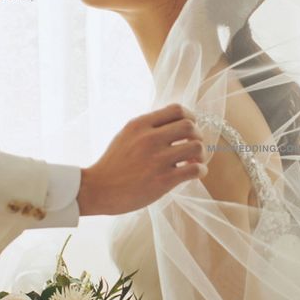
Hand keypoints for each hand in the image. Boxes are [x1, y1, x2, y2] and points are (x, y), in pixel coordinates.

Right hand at [78, 104, 207, 215]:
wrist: (97, 190)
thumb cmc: (112, 165)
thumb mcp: (125, 135)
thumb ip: (146, 128)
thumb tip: (172, 124)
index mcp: (140, 125)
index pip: (176, 109)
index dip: (190, 117)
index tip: (190, 128)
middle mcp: (149, 139)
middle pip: (190, 126)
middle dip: (198, 136)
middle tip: (194, 147)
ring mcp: (157, 159)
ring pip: (196, 147)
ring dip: (202, 154)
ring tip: (195, 162)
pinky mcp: (163, 180)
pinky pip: (194, 170)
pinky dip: (201, 171)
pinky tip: (196, 174)